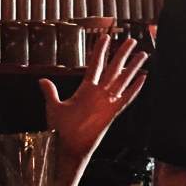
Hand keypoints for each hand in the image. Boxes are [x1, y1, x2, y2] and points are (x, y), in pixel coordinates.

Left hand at [39, 34, 147, 161]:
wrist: (68, 148)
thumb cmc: (61, 130)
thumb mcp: (54, 107)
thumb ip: (51, 93)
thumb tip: (41, 80)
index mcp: (85, 89)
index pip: (95, 65)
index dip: (100, 51)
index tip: (106, 38)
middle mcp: (98, 93)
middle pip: (113, 68)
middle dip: (122, 54)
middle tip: (130, 40)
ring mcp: (107, 102)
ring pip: (123, 80)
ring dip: (133, 67)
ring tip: (142, 54)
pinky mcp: (112, 112)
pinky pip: (127, 97)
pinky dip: (135, 88)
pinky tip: (143, 78)